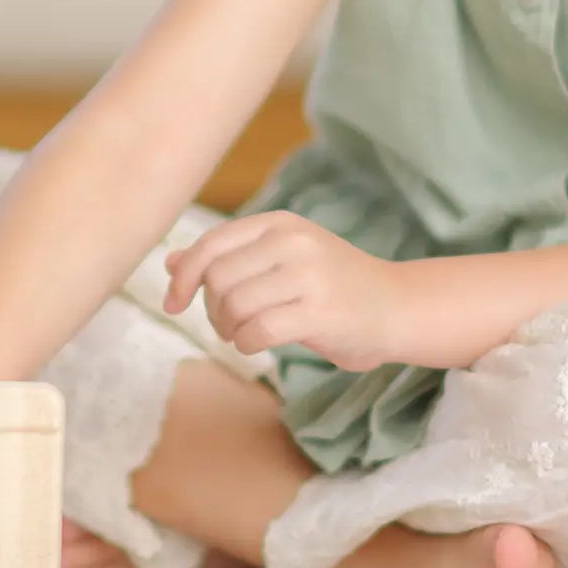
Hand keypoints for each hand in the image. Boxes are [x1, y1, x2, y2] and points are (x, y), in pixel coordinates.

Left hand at [162, 211, 402, 372]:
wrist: (397, 306)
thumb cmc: (333, 285)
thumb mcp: (280, 259)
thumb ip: (229, 258)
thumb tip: (170, 263)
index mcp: (279, 223)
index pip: (211, 243)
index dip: (184, 276)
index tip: (173, 303)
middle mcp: (293, 241)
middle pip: (217, 278)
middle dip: (210, 308)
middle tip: (228, 323)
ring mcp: (308, 275)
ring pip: (233, 304)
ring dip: (228, 329)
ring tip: (244, 333)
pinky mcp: (320, 312)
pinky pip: (257, 332)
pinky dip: (246, 344)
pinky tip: (258, 344)